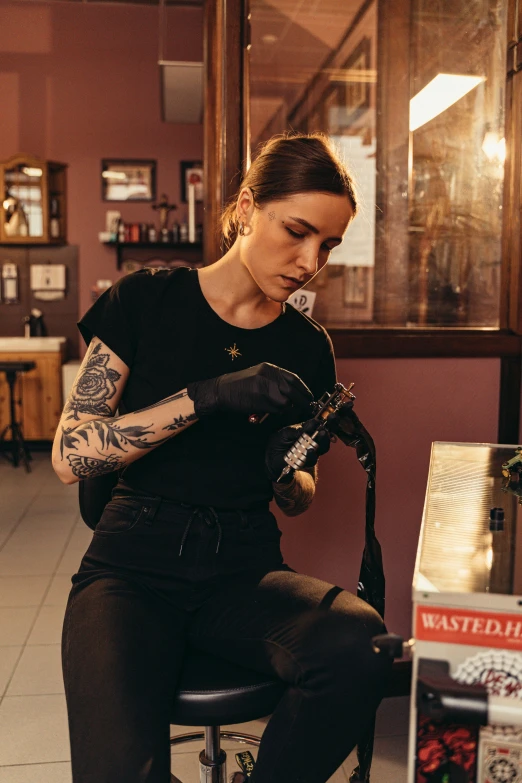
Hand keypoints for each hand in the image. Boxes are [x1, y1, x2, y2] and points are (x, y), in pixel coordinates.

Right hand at [186, 362, 313, 417]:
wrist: (221, 390)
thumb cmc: (240, 385)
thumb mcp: (259, 375)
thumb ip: (275, 381)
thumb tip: (294, 392)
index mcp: (270, 368)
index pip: (294, 379)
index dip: (304, 389)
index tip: (310, 397)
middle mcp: (268, 375)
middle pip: (293, 390)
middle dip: (302, 401)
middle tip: (308, 407)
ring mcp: (264, 387)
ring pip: (285, 401)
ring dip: (287, 408)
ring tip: (283, 409)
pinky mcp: (259, 399)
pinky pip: (275, 408)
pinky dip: (277, 412)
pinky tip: (271, 411)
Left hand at [265, 417, 331, 482]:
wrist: (270, 456)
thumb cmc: (278, 441)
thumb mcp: (285, 433)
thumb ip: (297, 430)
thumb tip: (310, 426)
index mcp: (307, 430)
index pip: (317, 425)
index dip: (324, 422)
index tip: (328, 418)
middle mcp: (311, 440)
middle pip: (324, 437)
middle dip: (326, 433)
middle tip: (324, 430)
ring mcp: (310, 451)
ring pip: (322, 448)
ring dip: (322, 442)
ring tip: (321, 437)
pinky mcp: (306, 462)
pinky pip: (312, 460)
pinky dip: (311, 455)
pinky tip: (309, 451)